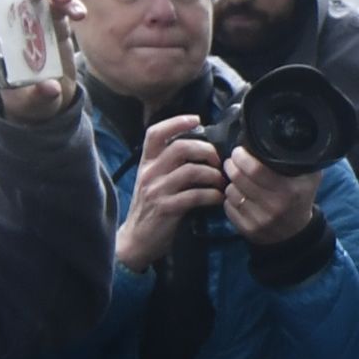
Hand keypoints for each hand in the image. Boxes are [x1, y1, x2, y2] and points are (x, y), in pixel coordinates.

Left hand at [0, 0, 87, 124]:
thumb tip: (50, 88)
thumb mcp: (32, 103)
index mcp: (0, 37)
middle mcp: (16, 24)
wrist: (45, 102)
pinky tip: (80, 14)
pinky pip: (61, 6)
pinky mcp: (54, 24)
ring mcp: (36, 21)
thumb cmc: (28, 101)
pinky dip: (71, 5)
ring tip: (68, 1)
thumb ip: (39, 96)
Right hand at [117, 117, 225, 272]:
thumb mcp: (154, 181)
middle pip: (181, 147)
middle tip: (218, 161)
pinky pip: (195, 195)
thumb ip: (169, 165)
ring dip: (213, 175)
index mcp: (147, 163)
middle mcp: (150, 172)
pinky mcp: (166, 208)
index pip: (156, 133)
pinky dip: (212, 195)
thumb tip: (199, 149)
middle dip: (206, 151)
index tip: (196, 119)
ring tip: (221, 182)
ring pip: (191, 171)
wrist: (136, 239)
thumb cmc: (151, 208)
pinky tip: (218, 199)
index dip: (176, 122)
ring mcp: (157, 190)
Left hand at [222, 148, 320, 247]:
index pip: (255, 169)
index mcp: (289, 191)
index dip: (242, 157)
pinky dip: (231, 199)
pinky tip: (240, 196)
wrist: (296, 233)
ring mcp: (260, 220)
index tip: (239, 151)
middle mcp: (274, 206)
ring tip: (239, 180)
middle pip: (238, 178)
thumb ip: (301, 158)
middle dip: (231, 165)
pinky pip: (228, 207)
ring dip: (232, 183)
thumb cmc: (300, 198)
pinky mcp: (248, 230)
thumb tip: (287, 137)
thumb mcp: (310, 177)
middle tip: (233, 161)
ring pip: (231, 192)